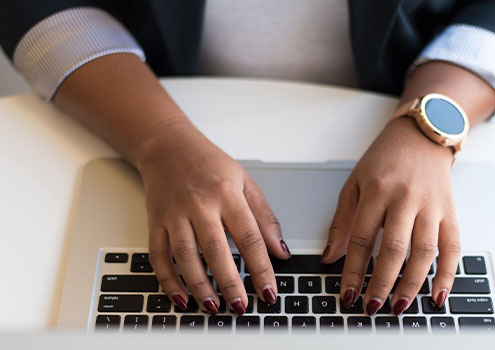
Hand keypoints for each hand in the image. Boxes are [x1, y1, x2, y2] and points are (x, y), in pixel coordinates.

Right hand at [137, 121, 290, 314]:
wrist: (168, 147)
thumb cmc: (209, 164)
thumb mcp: (245, 182)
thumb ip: (264, 217)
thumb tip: (280, 251)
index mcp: (227, 194)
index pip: (249, 237)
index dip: (261, 268)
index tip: (269, 291)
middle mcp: (200, 205)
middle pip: (216, 250)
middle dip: (230, 282)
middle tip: (241, 306)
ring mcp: (174, 214)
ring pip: (185, 256)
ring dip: (199, 286)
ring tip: (213, 307)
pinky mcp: (155, 222)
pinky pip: (159, 256)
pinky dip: (168, 280)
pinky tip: (181, 297)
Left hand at [321, 117, 460, 314]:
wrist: (421, 136)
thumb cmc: (385, 160)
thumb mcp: (355, 183)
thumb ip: (342, 221)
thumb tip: (330, 257)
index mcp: (377, 191)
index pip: (361, 238)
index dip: (352, 269)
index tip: (347, 293)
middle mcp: (406, 198)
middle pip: (394, 248)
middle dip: (381, 282)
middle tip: (372, 306)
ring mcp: (432, 206)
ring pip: (424, 251)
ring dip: (412, 284)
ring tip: (398, 307)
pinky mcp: (451, 211)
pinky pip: (453, 247)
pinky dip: (448, 274)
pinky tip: (438, 295)